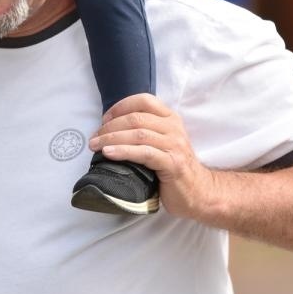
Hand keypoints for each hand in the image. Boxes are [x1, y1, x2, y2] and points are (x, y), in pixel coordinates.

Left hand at [89, 94, 215, 219]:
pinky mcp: (172, 164)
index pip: (143, 100)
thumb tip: (110, 130)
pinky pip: (144, 153)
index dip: (120, 107)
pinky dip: (123, 152)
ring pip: (138, 134)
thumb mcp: (162, 144)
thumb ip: (145, 132)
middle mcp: (174, 128)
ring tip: (95, 146)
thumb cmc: (173, 169)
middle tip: (94, 138)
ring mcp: (175, 145)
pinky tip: (108, 154)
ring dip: (111, 139)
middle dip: (109, 127)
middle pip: (136, 118)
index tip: (104, 120)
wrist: (198, 193)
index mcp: (171, 119)